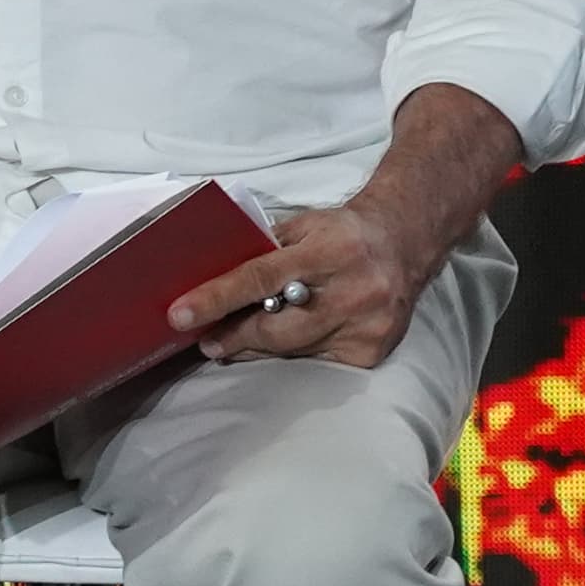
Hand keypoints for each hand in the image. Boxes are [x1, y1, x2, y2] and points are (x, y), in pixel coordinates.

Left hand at [169, 202, 426, 369]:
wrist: (404, 244)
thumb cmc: (342, 233)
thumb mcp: (302, 226)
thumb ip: (263, 250)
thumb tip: (212, 279)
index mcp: (330, 251)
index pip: (260, 278)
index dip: (216, 298)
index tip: (180, 315)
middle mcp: (353, 292)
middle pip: (275, 327)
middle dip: (232, 336)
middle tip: (204, 339)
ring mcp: (366, 326)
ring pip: (293, 349)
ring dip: (257, 347)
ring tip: (230, 343)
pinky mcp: (373, 351)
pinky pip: (316, 359)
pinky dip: (291, 351)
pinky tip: (277, 343)